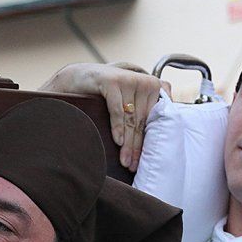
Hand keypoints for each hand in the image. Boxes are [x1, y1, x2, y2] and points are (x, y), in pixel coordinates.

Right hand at [40, 63, 170, 171]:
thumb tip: (158, 143)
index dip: (149, 141)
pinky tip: (118, 142)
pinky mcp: (113, 81)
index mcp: (154, 87)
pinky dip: (117, 127)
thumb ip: (146, 112)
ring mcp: (129, 80)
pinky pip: (118, 110)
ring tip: (126, 160)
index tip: (146, 160)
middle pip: (142, 121)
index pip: (154, 119)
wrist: (83, 76)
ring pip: (131, 118)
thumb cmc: (111, 93)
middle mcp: (145, 82)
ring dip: (128, 143)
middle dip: (137, 146)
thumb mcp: (132, 100)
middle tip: (133, 165)